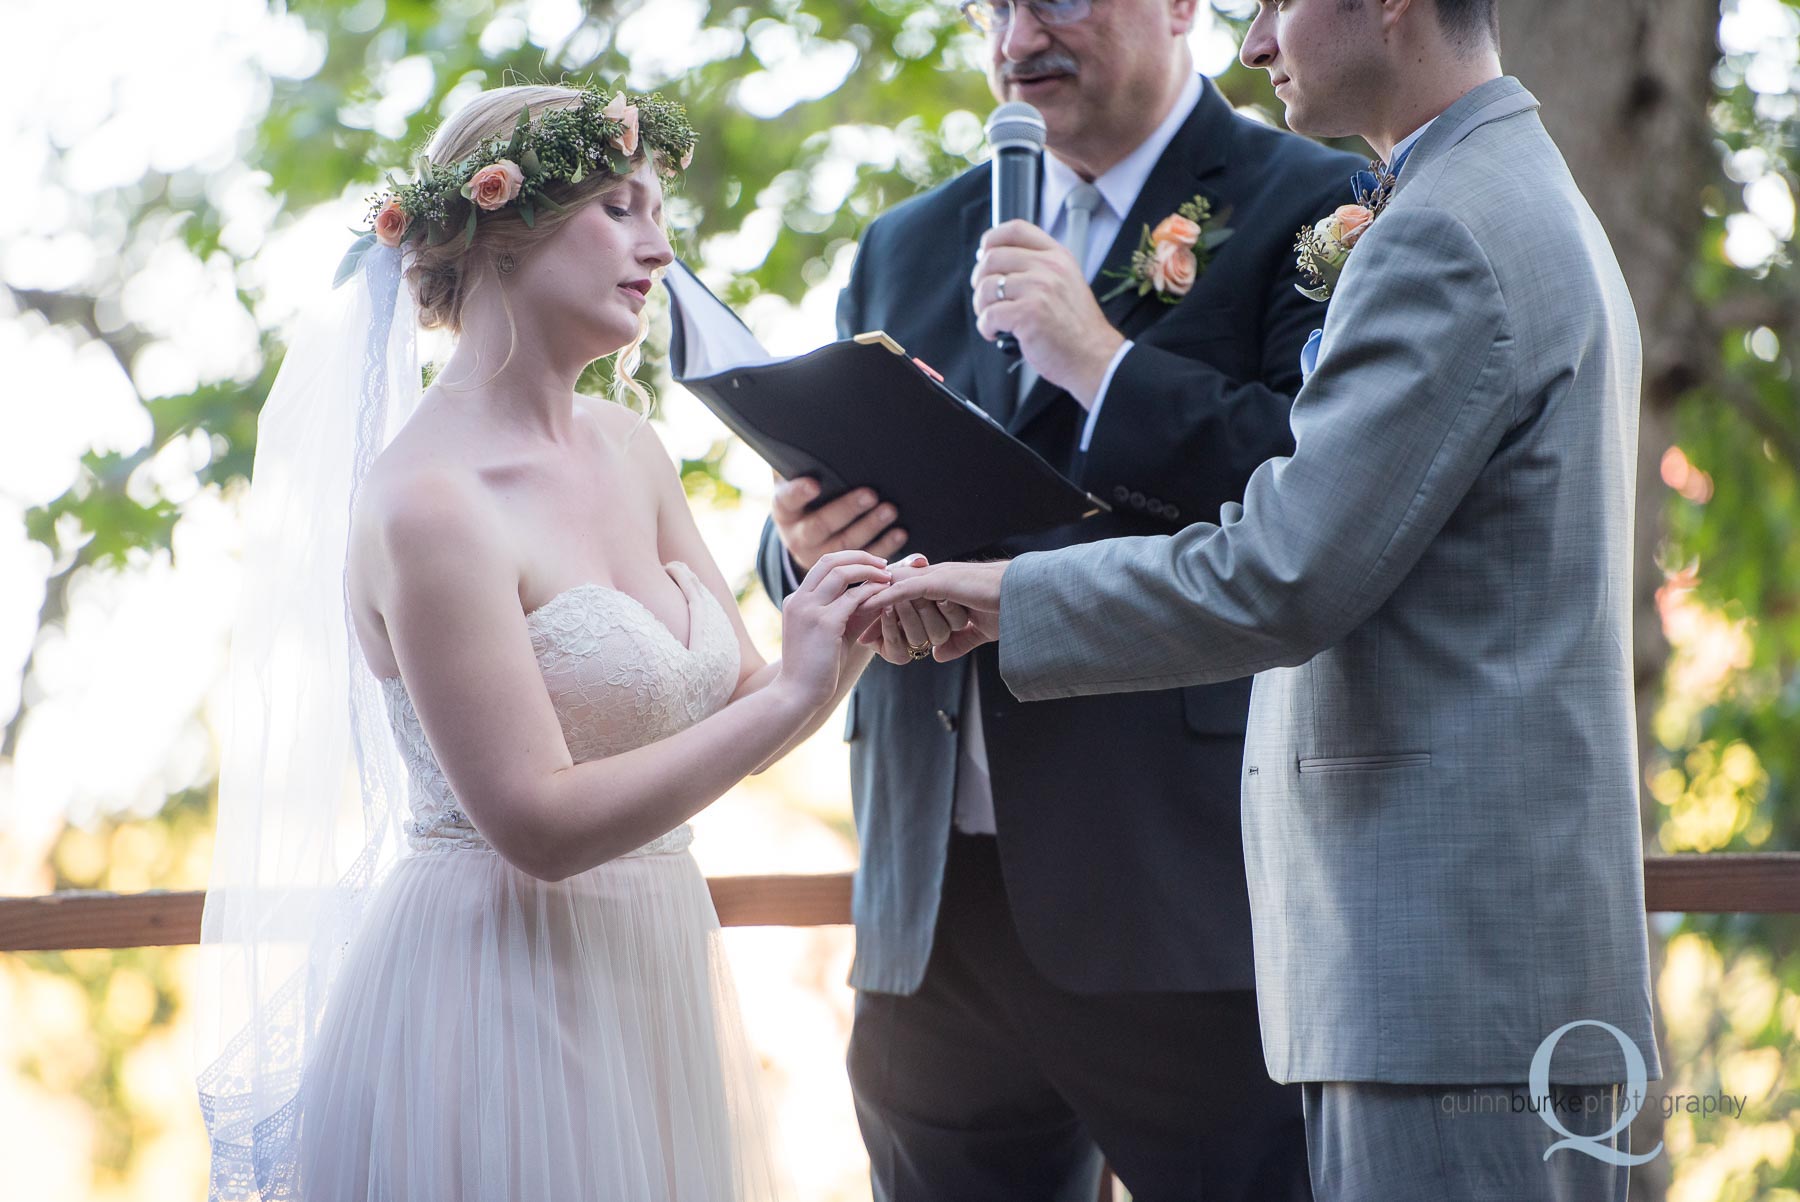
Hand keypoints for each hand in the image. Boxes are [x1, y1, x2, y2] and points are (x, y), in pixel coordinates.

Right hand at [772, 475, 907, 571]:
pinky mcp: (841, 569)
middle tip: (870, 494)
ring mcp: (818, 556)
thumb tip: (810, 433)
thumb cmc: (806, 497)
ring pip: (845, 544)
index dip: (799, 493)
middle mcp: (797, 536)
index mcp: (784, 510)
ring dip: (870, 527)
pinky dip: (884, 546)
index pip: (788, 500)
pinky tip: (900, 533)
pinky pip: (863, 557)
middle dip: (847, 510)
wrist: (804, 537)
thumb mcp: (795, 481)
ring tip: (890, 511)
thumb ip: (800, 463)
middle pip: (821, 525)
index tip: (814, 484)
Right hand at [775, 550, 892, 708]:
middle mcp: (799, 599)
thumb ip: (852, 612)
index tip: (873, 565)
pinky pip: (853, 598)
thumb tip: (878, 594)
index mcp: (797, 599)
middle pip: (831, 560)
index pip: (824, 565)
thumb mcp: (835, 632)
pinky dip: (872, 592)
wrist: (797, 694)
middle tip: (884, 564)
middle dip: (861, 557)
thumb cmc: (817, 667)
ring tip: (889, 577)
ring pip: (842, 573)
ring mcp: (809, 609)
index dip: (850, 560)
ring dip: (869, 571)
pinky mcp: (824, 623)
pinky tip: (886, 596)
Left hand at [858, 560, 1008, 662]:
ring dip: (873, 604)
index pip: (904, 598)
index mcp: (940, 588)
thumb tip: (939, 655)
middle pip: (892, 590)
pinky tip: (867, 607)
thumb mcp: (975, 632)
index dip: (882, 614)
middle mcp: (934, 578)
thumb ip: (957, 642)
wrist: (1024, 598)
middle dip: (868, 608)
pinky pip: (905, 588)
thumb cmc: (1006, 610)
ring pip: (894, 589)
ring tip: (848, 616)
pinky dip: (885, 597)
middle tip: (845, 623)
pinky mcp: (940, 581)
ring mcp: (936, 577)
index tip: (862, 631)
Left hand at [973, 221, 1123, 407]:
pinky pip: (989, 314)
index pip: (1016, 229)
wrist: (1094, 357)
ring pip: (987, 287)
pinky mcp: (1028, 314)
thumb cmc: (1077, 328)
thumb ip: (1038, 268)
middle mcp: (1049, 268)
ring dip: (981, 306)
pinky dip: (986, 327)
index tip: (983, 255)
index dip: (991, 240)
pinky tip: (996, 333)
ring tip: (993, 319)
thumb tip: (995, 261)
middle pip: (993, 258)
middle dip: (980, 280)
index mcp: (1057, 257)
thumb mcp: (1066, 283)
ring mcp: (1039, 289)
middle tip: (985, 298)